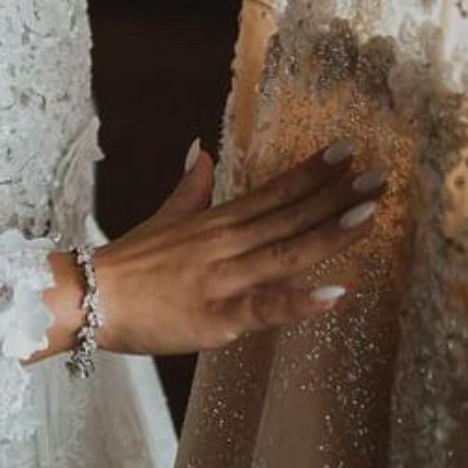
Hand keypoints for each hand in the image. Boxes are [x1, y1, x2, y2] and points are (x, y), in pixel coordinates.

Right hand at [60, 139, 387, 356]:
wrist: (86, 297)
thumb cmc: (128, 264)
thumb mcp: (163, 218)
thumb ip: (190, 189)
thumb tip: (204, 153)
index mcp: (214, 222)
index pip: (272, 192)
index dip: (312, 172)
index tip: (348, 150)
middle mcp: (223, 244)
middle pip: (288, 217)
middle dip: (336, 196)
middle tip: (380, 176)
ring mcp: (222, 279)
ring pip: (284, 253)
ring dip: (329, 234)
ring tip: (370, 216)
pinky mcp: (216, 317)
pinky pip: (262, 307)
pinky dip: (298, 301)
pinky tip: (335, 294)